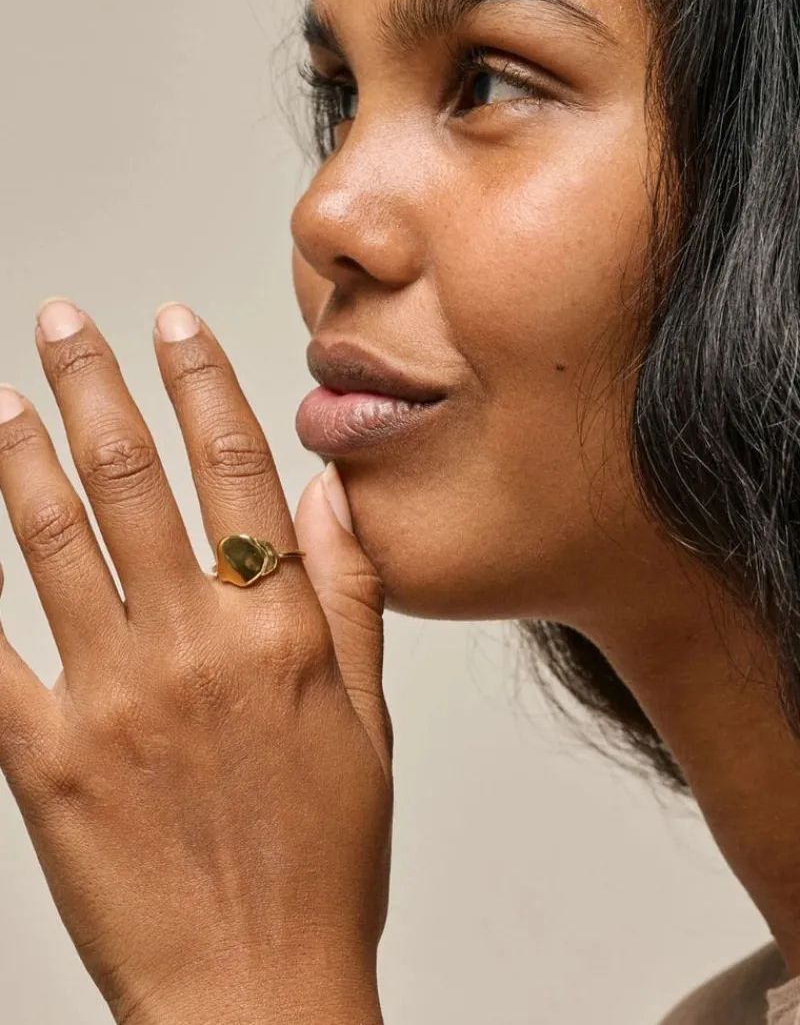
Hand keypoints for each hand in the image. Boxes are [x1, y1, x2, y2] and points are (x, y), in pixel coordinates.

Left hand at [0, 300, 391, 1024]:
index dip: (200, 383)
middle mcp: (194, 646)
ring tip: (5, 398)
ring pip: (57, 543)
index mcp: (278, 632)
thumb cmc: (323, 865)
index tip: (173, 324)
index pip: (236, 470)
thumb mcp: (368, 723)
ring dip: (24, 457)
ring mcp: (114, 699)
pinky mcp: (45, 761)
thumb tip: (329, 494)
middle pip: (135, 481)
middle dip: (95, 386)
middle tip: (64, 324)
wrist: (257, 994)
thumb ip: (350, 597)